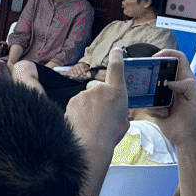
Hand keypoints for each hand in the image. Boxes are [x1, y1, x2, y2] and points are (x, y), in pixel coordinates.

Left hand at [64, 50, 131, 167]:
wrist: (92, 145)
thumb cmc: (110, 136)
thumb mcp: (123, 121)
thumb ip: (119, 110)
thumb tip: (115, 110)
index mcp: (117, 93)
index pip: (117, 69)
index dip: (117, 57)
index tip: (117, 50)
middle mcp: (100, 89)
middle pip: (97, 89)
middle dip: (97, 100)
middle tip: (99, 116)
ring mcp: (85, 94)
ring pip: (85, 99)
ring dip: (87, 108)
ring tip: (90, 124)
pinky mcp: (72, 101)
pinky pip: (75, 105)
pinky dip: (77, 113)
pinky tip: (80, 123)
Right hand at [149, 54, 195, 147]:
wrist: (189, 139)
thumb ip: (189, 85)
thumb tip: (171, 82)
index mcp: (187, 80)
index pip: (178, 59)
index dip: (168, 54)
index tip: (156, 58)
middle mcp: (175, 86)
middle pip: (160, 71)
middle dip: (153, 75)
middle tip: (149, 81)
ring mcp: (165, 96)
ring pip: (151, 87)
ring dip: (151, 95)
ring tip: (160, 106)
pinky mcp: (156, 107)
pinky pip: (147, 102)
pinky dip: (151, 108)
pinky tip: (162, 115)